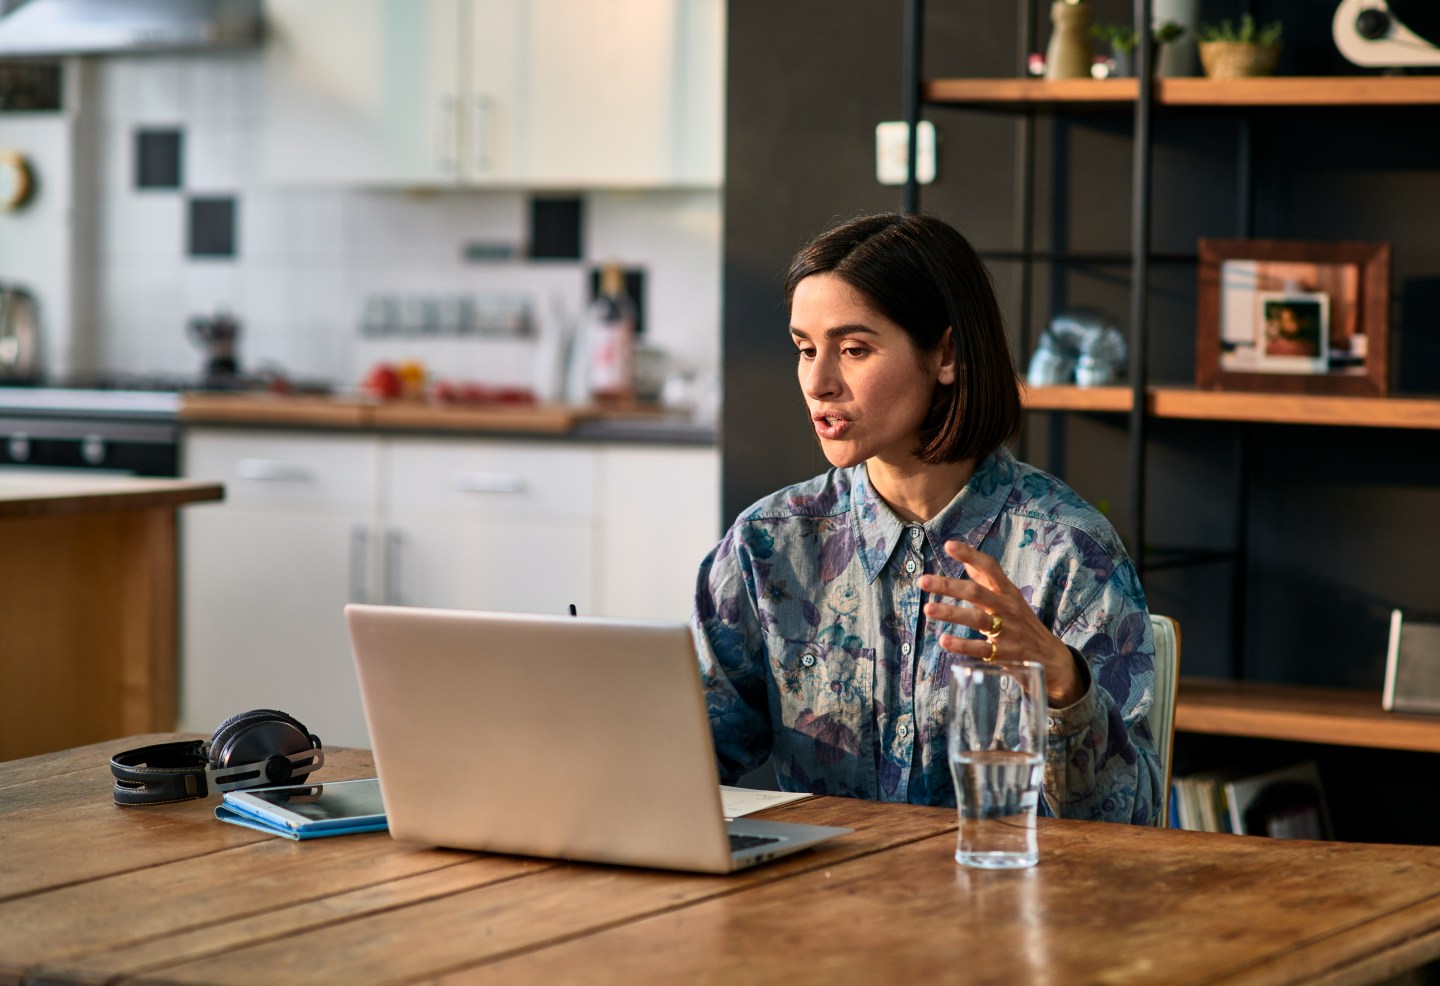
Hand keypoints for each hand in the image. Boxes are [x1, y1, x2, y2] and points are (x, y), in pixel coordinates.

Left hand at [918, 540, 1082, 706]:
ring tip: (928, 609)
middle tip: (924, 581)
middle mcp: (1007, 608)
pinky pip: (980, 649)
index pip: (990, 568)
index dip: (970, 555)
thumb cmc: (1023, 622)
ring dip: (951, 613)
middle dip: (949, 586)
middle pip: (977, 593)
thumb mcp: (1010, 598)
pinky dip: (962, 645)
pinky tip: (944, 640)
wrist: (1050, 657)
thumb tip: (967, 562)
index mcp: (1007, 591)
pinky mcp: (1004, 654)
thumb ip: (988, 581)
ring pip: (977, 619)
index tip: (949, 545)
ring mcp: (1006, 631)